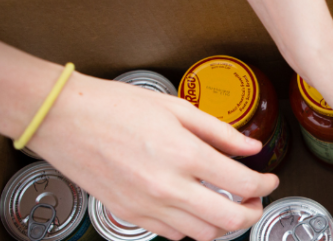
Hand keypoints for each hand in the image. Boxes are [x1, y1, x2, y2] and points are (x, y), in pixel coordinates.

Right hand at [27, 73, 278, 240]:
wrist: (63, 118)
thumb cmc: (114, 106)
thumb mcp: (176, 108)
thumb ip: (220, 132)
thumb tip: (251, 147)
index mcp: (184, 155)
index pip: (243, 184)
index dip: (266, 184)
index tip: (269, 178)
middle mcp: (168, 187)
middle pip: (230, 221)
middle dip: (254, 212)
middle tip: (257, 199)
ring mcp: (148, 206)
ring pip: (204, 234)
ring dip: (225, 224)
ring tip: (229, 204)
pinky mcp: (130, 215)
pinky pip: (174, 235)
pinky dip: (193, 227)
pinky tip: (195, 207)